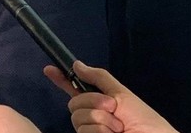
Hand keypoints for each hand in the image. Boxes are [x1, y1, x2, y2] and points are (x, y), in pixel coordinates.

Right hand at [43, 61, 178, 132]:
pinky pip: (84, 131)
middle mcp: (90, 115)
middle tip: (113, 108)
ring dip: (101, 120)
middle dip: (93, 103)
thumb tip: (76, 64)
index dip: (61, 79)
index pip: (73, 88)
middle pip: (73, 104)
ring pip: (78, 118)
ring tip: (118, 127)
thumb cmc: (141, 118)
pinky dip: (102, 131)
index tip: (48, 69)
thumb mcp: (121, 93)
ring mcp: (89, 130)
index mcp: (97, 101)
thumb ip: (97, 78)